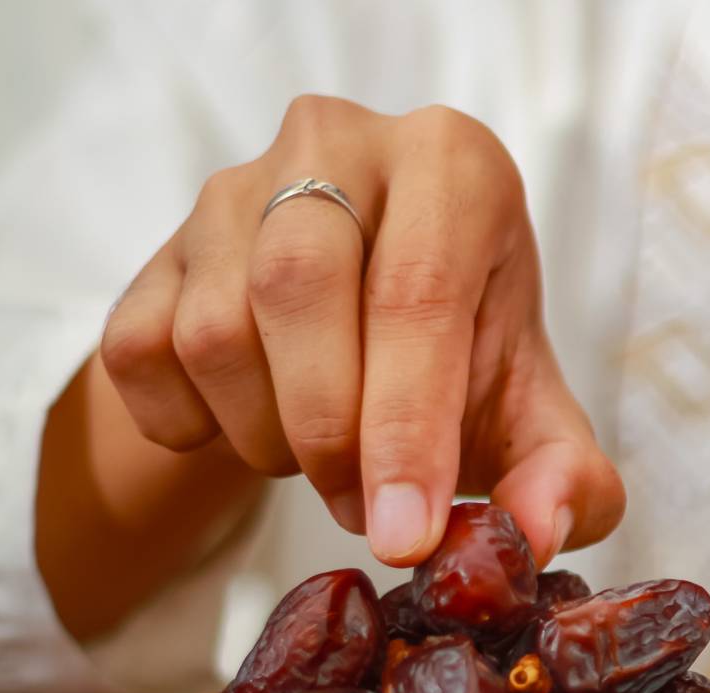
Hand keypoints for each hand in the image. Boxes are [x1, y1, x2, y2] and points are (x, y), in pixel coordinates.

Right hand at [98, 96, 622, 565]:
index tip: (402, 534)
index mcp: (452, 162)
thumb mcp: (536, 418)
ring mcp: (231, 185)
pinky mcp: (156, 247)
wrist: (370, 333)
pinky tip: (258, 425)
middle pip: (299, 291)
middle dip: (329, 434)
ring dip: (266, 436)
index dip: (406, 429)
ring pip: (214, 329)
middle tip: (364, 510)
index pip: (415, 293)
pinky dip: (194, 428)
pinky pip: (141, 355)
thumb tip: (538, 533)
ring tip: (325, 457)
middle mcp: (337, 141)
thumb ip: (568, 480)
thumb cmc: (466, 361)